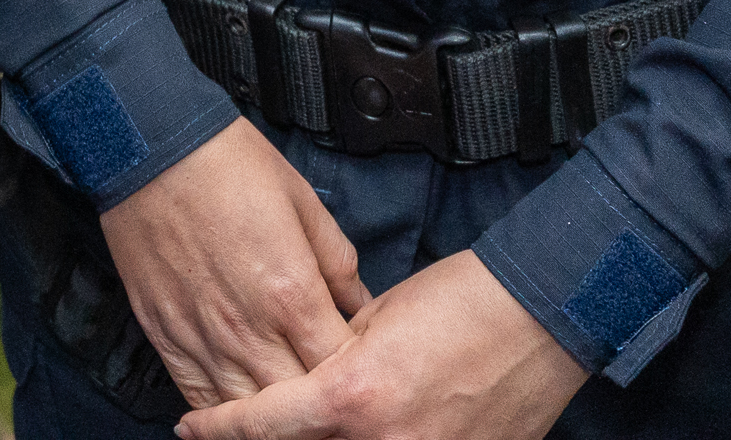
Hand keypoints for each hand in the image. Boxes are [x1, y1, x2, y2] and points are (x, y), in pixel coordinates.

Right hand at [97, 121, 365, 406]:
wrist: (152, 146)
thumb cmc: (226, 164)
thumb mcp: (302, 200)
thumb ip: (337, 261)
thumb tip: (359, 301)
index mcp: (292, 294)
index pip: (340, 370)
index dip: (357, 376)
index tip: (361, 369)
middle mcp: (249, 328)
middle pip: (297, 405)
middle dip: (318, 406)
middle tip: (329, 395)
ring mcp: (204, 338)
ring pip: (246, 414)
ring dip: (270, 415)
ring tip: (285, 407)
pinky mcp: (165, 336)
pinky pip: (197, 397)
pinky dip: (219, 412)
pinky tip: (235, 406)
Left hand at [177, 251, 587, 439]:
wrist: (539, 320)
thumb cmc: (461, 302)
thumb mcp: (375, 317)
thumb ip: (329, 352)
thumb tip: (298, 372)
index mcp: (350, 395)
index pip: (261, 425)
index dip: (217, 429)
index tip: (191, 428)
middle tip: (235, 430)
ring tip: (301, 429)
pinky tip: (361, 435)